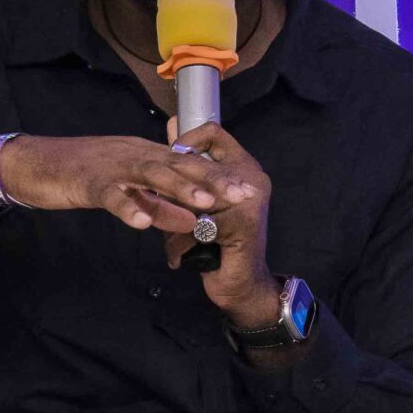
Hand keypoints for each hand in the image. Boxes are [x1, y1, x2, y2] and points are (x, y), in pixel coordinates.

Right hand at [0, 132, 244, 239]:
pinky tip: (141, 223)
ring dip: (179, 190)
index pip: (189, 163)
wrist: (37, 163)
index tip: (247, 190)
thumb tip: (186, 216)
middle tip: (242, 196)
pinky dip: (126, 206)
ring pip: (151, 174)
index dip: (219, 176)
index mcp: (145, 154)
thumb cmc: (81, 175)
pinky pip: (110, 194)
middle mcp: (135, 155)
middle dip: (213, 181)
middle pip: (179, 165)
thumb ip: (154, 199)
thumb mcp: (126, 187)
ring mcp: (112, 166)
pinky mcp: (89, 181)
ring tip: (204, 207)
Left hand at [160, 121, 280, 331]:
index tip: (170, 162)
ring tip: (172, 239)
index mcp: (243, 167)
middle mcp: (252, 179)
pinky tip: (179, 258)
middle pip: (199, 164)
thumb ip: (189, 166)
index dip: (186, 142)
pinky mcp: (241, 224)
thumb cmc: (217, 243)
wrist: (242, 287)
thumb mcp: (200, 200)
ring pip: (192, 198)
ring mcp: (249, 200)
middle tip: (160, 201)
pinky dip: (180, 245)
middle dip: (174, 189)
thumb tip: (172, 125)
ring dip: (175, 223)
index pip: (213, 132)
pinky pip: (193, 226)